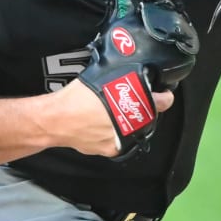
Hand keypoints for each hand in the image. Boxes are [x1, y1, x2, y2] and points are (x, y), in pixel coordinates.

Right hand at [49, 79, 174, 157]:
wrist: (55, 120)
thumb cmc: (76, 96)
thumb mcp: (103, 77)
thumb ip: (121, 77)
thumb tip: (131, 71)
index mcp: (131, 106)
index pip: (160, 103)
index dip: (164, 97)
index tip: (165, 94)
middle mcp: (129, 126)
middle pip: (148, 117)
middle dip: (146, 109)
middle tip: (139, 101)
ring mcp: (119, 140)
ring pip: (135, 130)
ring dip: (132, 121)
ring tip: (122, 112)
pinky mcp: (109, 150)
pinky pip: (120, 140)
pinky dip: (118, 133)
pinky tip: (109, 124)